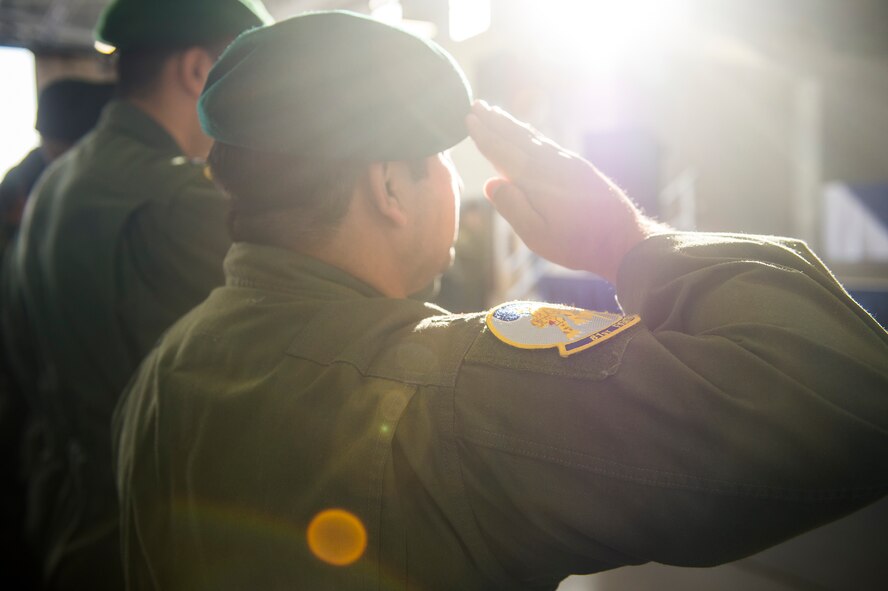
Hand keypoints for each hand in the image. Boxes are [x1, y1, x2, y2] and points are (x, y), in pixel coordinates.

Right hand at [466, 100, 661, 282]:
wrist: (625, 240)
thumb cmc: (577, 244)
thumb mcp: (537, 236)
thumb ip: (512, 208)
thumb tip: (491, 182)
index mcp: (537, 179)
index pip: (503, 152)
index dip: (484, 137)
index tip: (468, 120)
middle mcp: (552, 163)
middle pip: (517, 137)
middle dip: (496, 122)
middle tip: (476, 105)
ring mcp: (568, 162)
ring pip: (533, 137)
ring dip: (512, 124)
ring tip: (496, 113)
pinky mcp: (579, 167)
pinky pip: (547, 143)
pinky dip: (531, 134)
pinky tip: (527, 134)